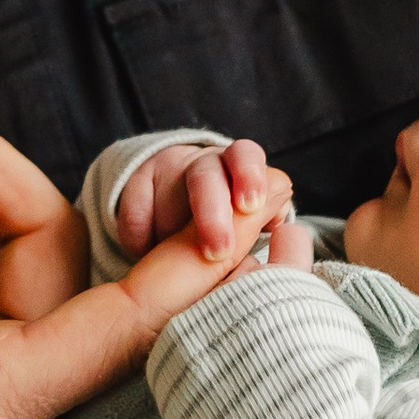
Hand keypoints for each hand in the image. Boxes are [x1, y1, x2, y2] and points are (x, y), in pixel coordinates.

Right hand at [115, 136, 295, 267]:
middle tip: (217, 253)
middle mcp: (204, 162)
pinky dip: (140, 236)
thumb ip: (265, 220)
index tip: (251, 206)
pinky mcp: (136, 181)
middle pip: (205, 177)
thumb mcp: (251, 218)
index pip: (247, 156)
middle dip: (211, 214)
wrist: (179, 202)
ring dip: (172, 228)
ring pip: (167, 192)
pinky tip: (145, 254)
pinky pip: (134, 209)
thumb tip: (284, 232)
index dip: (250, 177)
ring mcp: (167, 169)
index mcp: (238, 166)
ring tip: (176, 262)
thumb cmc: (229, 220)